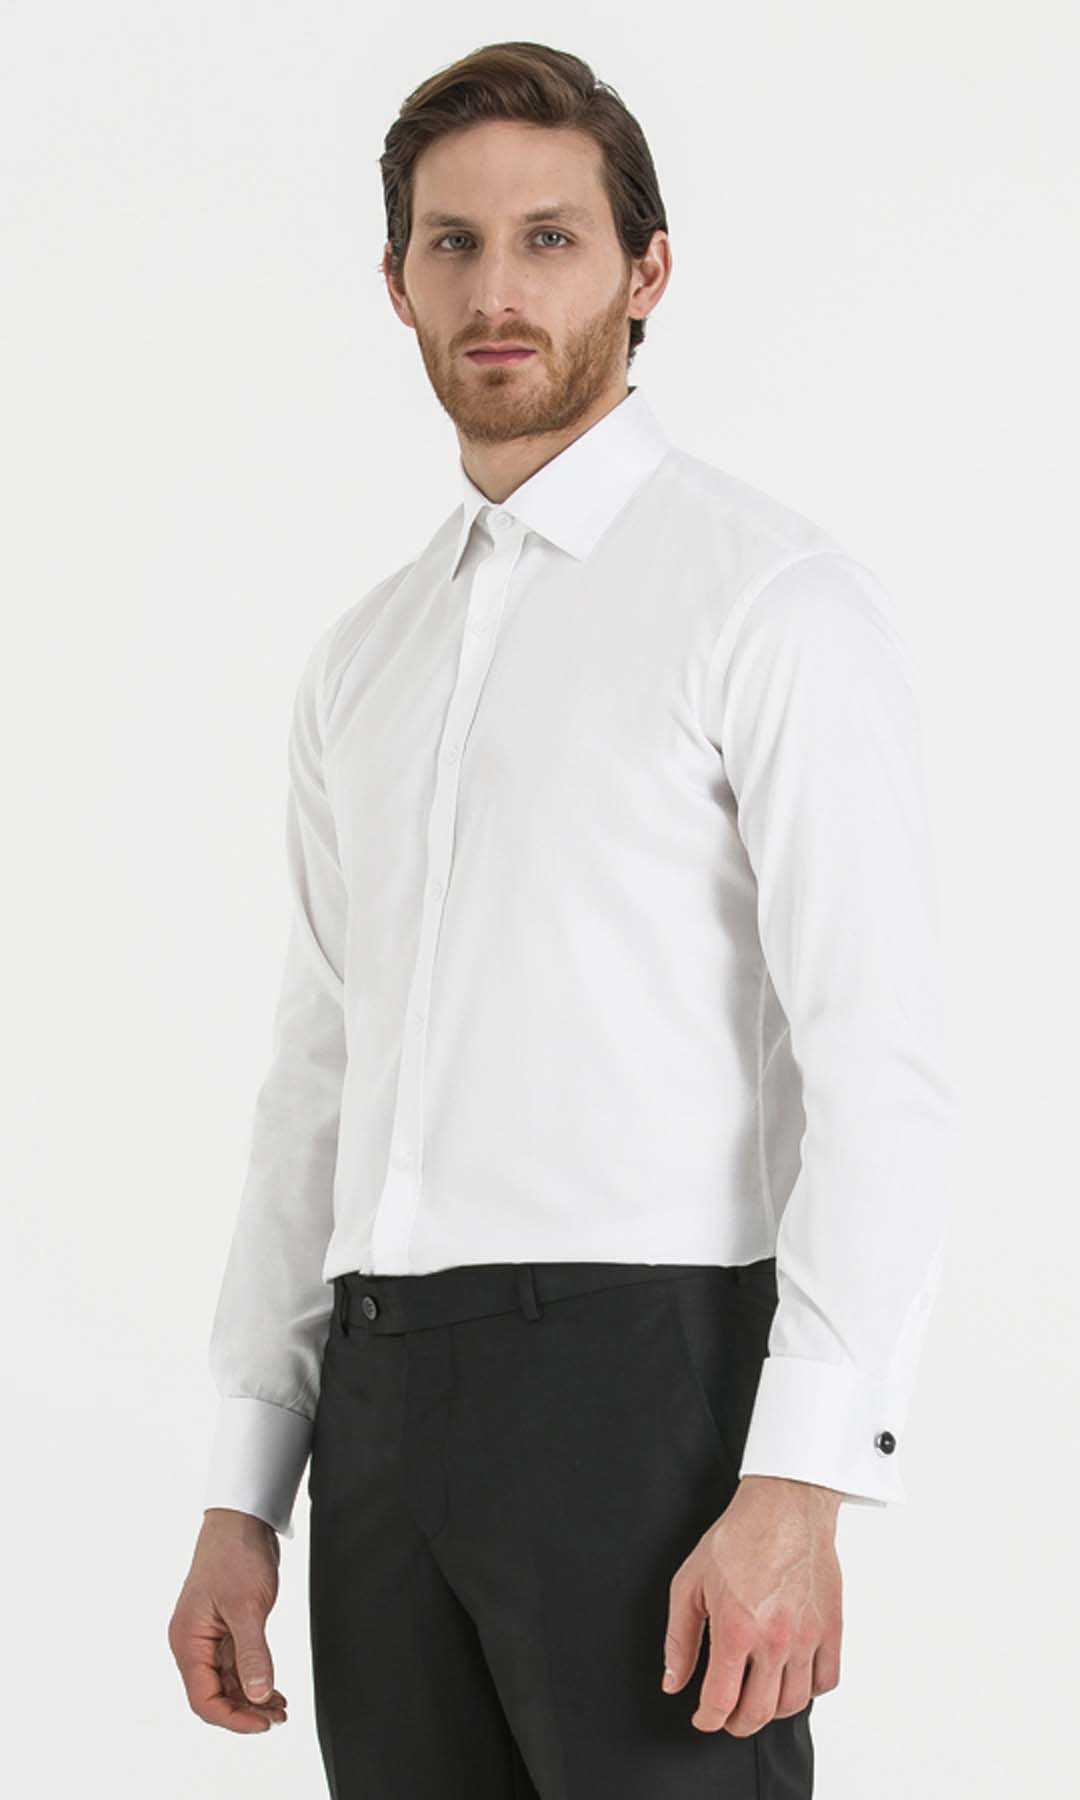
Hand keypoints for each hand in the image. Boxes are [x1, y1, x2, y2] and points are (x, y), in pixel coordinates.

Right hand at [168, 1508, 288, 1733]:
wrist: (241, 1519)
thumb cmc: (235, 1556)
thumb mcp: (248, 1607)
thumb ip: (252, 1654)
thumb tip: (259, 1697)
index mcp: (188, 1641)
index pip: (204, 1699)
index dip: (233, 1719)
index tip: (263, 1723)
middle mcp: (193, 1643)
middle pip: (213, 1695)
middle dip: (244, 1711)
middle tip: (277, 1718)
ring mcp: (208, 1636)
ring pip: (226, 1682)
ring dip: (251, 1698)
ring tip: (280, 1709)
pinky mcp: (224, 1628)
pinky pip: (235, 1665)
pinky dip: (253, 1678)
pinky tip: (273, 1689)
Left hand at [661, 1476, 842, 1734]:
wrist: (785, 1505)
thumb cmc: (737, 1538)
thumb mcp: (689, 1582)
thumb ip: (679, 1638)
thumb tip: (673, 1681)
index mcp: (736, 1628)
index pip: (720, 1700)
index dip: (707, 1719)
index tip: (702, 1718)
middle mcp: (775, 1639)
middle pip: (758, 1712)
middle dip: (736, 1723)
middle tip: (727, 1716)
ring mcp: (807, 1636)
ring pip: (793, 1703)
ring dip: (771, 1710)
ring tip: (756, 1697)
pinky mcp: (832, 1628)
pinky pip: (826, 1681)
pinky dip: (808, 1690)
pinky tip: (790, 1677)